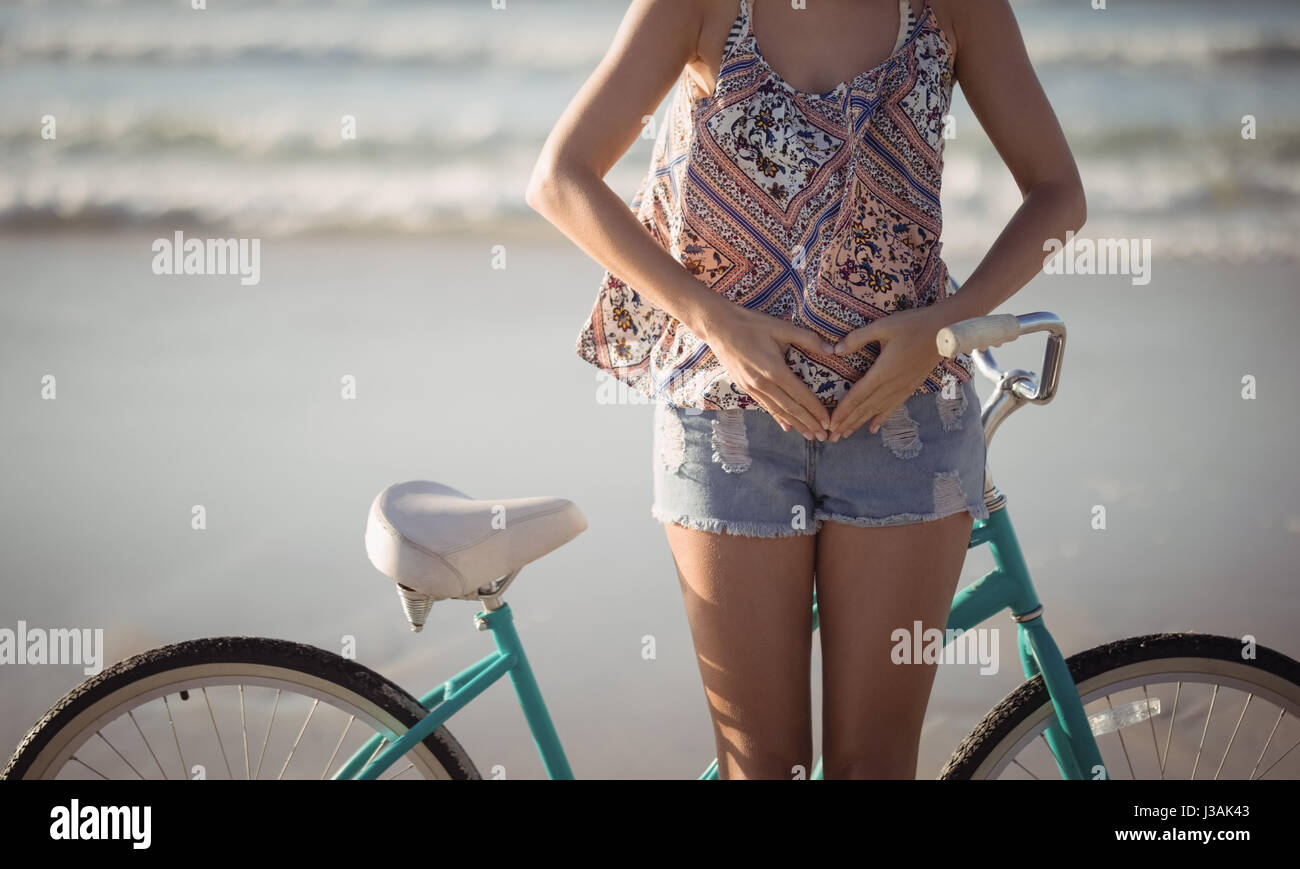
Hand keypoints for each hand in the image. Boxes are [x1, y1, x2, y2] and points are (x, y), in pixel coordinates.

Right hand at [699, 306, 834, 438]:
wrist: (719, 327)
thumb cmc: (752, 324)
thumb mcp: (781, 327)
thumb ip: (807, 338)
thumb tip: (831, 349)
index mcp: (774, 370)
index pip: (800, 395)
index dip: (815, 410)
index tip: (828, 421)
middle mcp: (763, 384)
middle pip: (790, 409)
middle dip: (809, 424)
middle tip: (824, 437)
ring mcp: (752, 388)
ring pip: (778, 411)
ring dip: (796, 425)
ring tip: (810, 436)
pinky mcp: (745, 388)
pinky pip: (766, 406)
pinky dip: (778, 418)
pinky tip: (787, 426)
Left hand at [827, 307, 945, 441]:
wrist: (944, 332)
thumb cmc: (913, 325)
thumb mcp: (882, 326)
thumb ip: (858, 338)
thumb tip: (835, 350)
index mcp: (882, 372)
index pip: (857, 396)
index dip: (843, 411)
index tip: (830, 424)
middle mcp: (892, 385)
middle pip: (865, 408)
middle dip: (847, 423)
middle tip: (832, 437)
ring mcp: (902, 389)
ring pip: (877, 411)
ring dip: (859, 423)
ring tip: (846, 435)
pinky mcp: (910, 388)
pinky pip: (892, 407)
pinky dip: (881, 419)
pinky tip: (873, 428)